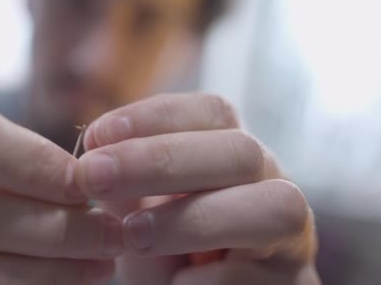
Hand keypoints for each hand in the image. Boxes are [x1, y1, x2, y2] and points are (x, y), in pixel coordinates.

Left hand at [75, 93, 319, 284]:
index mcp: (233, 154)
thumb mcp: (142, 210)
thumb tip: (90, 162)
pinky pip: (261, 275)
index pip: (212, 112)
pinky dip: (211, 278)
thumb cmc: (172, 248)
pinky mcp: (290, 283)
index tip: (96, 137)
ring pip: (273, 208)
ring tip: (132, 235)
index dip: (154, 117)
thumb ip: (125, 185)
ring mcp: (290, 236)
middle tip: (95, 176)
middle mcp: (271, 183)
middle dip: (161, 160)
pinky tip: (174, 281)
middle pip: (240, 151)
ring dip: (193, 220)